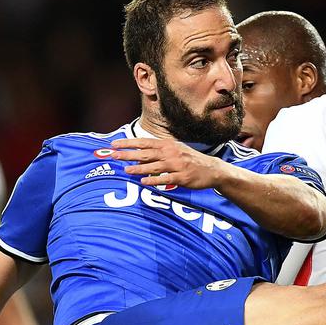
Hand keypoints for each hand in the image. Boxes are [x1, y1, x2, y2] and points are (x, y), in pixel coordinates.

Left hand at [110, 138, 226, 189]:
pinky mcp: (182, 177)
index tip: (115, 144)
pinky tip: (143, 182)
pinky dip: (154, 180)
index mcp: (167, 144)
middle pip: (145, 153)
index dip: (128, 143)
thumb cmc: (190, 160)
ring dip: (139, 168)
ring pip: (154, 166)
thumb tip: (139, 152)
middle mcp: (171, 153)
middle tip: (113, 155)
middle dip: (128, 154)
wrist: (212, 169)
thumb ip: (158, 150)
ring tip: (126, 170)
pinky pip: (165, 179)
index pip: (144, 142)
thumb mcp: (175, 149)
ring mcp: (176, 165)